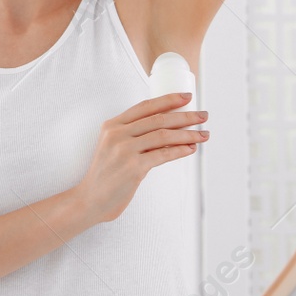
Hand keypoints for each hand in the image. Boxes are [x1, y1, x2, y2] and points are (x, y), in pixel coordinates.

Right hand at [72, 93, 206, 224]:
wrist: (90, 199)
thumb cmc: (106, 174)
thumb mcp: (112, 146)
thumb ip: (132, 135)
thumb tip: (167, 129)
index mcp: (112, 125)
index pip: (145, 106)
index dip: (168, 99)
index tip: (187, 97)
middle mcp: (117, 133)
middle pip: (158, 119)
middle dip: (185, 116)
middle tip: (204, 115)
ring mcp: (125, 150)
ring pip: (164, 135)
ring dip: (188, 134)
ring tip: (204, 134)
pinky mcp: (133, 167)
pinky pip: (163, 154)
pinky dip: (180, 150)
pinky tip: (191, 148)